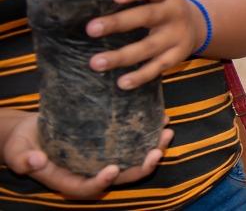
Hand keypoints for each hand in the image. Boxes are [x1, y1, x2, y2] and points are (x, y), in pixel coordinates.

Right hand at [3, 112, 172, 198]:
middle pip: (120, 176)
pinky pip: (132, 141)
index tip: (113, 169)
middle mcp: (90, 172)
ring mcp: (102, 158)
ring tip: (167, 132)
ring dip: (152, 149)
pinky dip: (148, 132)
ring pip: (132, 159)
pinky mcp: (109, 143)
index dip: (101, 182)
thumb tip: (35, 161)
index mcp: (69, 181)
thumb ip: (23, 159)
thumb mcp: (18, 152)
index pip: (88, 188)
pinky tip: (161, 117)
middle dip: (141, 167)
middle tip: (157, 152)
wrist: (29, 134)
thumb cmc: (22, 145)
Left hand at [87, 0, 203, 89]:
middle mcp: (174, 12)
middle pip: (147, 17)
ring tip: (95, 63)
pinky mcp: (176, 56)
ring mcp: (176, 36)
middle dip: (118, 23)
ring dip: (122, 56)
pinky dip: (140, 76)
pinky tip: (121, 83)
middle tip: (91, 29)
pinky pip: (157, 68)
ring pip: (149, 47)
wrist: (198, 23)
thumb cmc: (162, 3)